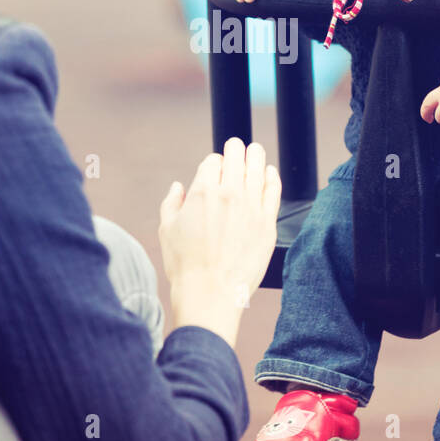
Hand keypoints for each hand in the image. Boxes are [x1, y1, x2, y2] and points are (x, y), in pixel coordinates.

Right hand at [158, 138, 281, 344]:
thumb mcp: (167, 229)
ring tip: (254, 150)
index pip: (212, 162)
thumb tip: (178, 187)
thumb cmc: (185, 265)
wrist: (210, 293)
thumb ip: (171, 202)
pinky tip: (269, 172)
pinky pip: (273, 190)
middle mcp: (229, 194)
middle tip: (236, 147)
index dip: (213, 162)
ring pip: (257, 168)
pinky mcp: (267, 223)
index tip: (214, 167)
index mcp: (202, 192)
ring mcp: (251, 207)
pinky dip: (272, 176)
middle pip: (236, 158)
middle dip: (234, 149)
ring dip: (255, 155)